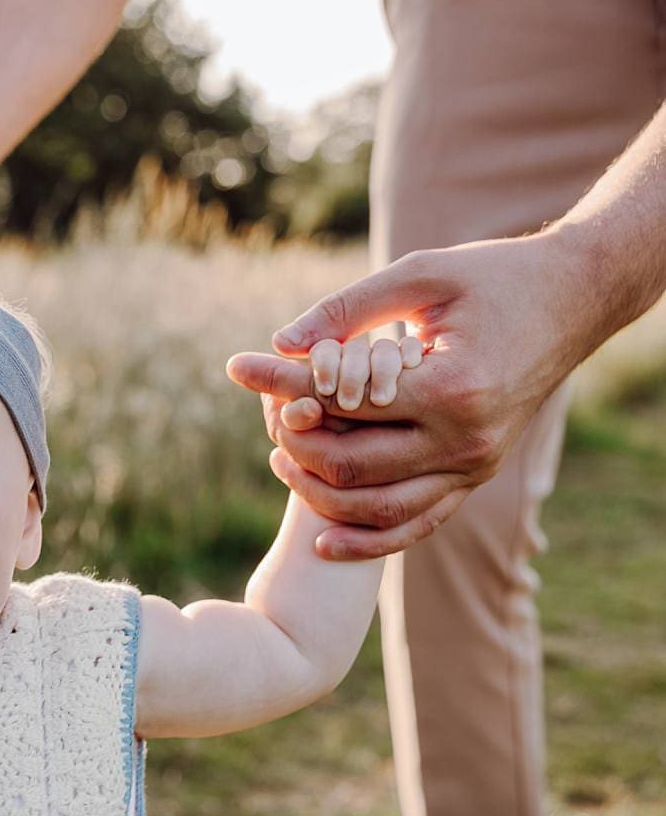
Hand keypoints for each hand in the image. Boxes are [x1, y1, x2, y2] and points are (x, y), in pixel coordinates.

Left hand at [226, 233, 593, 558]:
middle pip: (353, 465)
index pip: (341, 402)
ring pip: (379, 508)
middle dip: (296, 444)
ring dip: (319, 492)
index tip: (240, 366)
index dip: (282, 385)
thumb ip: (347, 309)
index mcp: (453, 388)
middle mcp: (467, 440)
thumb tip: (279, 343)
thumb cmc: (494, 277)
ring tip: (280, 458)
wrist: (574, 299)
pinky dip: (368, 540)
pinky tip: (323, 538)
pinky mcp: (477, 477)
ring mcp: (475, 466)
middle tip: (266, 415)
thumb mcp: (420, 275)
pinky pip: (417, 525)